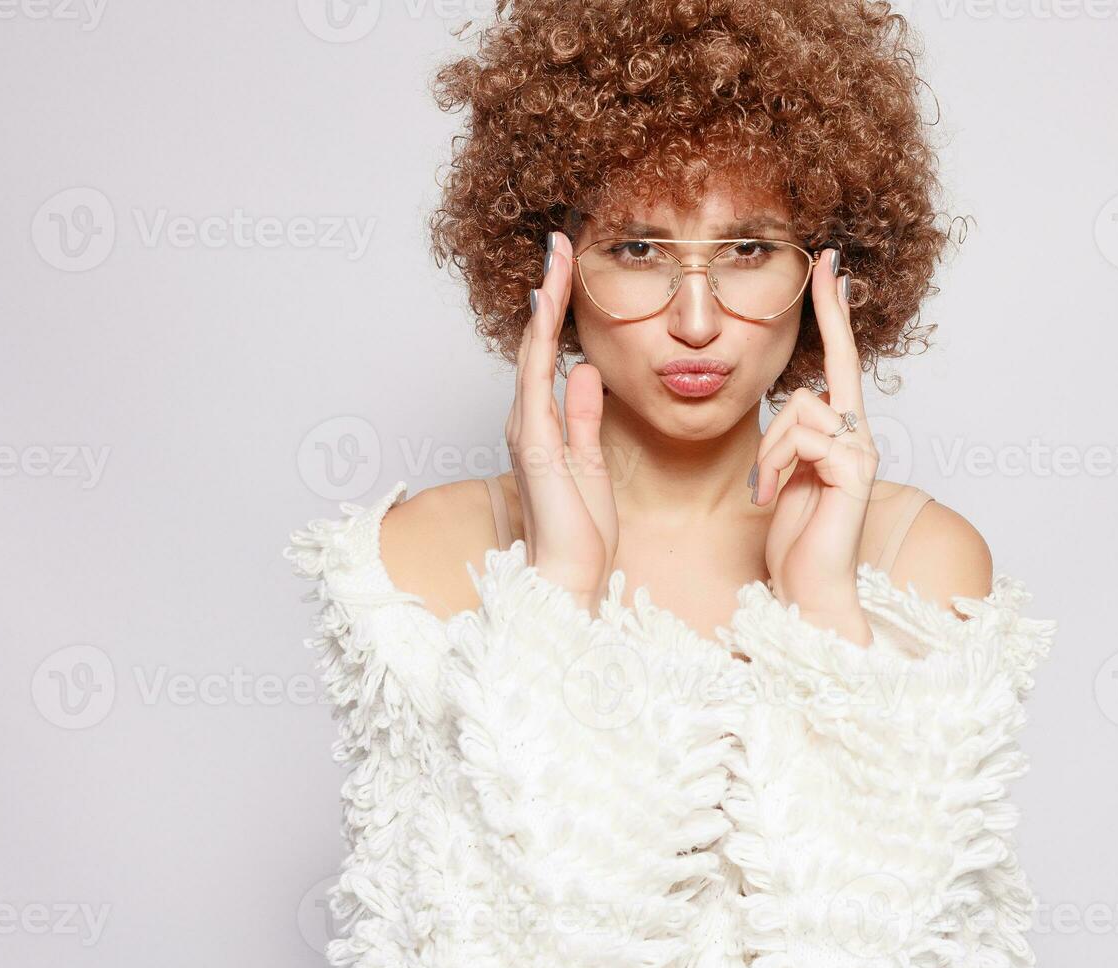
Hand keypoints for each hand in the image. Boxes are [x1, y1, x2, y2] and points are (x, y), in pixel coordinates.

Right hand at [507, 231, 617, 610]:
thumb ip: (583, 416)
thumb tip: (585, 372)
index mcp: (543, 424)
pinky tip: (547, 308)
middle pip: (536, 342)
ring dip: (545, 303)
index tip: (569, 269)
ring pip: (532, 351)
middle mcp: (527, 420)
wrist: (570, 576)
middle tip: (561, 243)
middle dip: (549, 291)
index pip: (549, 354)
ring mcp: (527, 429)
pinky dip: (540, 341)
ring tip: (556, 258)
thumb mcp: (590, 460)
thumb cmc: (581, 530)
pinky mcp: (536, 443)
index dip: (557, 310)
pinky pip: (536, 380)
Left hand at [750, 248, 878, 640]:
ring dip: (768, 458)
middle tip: (766, 485)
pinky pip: (803, 436)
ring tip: (771, 498)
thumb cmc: (795, 539)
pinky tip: (777, 501)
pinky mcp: (855, 468)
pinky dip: (776, 468)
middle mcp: (859, 434)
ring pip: (796, 411)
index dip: (832, 311)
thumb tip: (785, 407)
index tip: (828, 263)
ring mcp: (861, 449)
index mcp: (842, 432)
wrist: (810, 590)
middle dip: (771, 439)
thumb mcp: (783, 474)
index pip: (838, 359)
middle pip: (804, 391)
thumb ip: (789, 437)